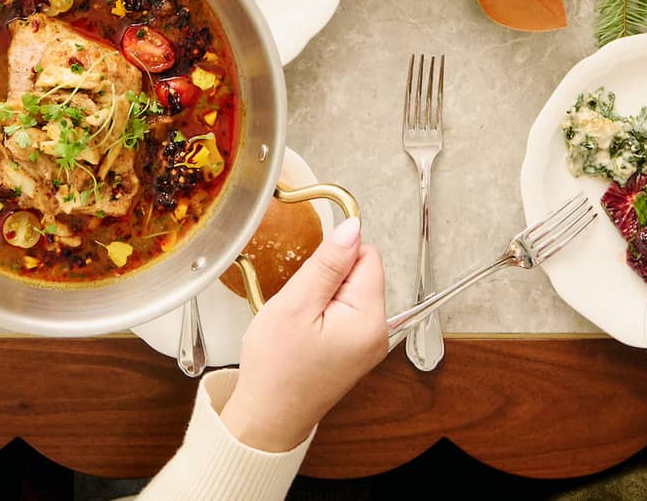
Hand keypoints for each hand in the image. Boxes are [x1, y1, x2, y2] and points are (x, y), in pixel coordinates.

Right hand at [219, 217, 389, 452]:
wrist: (268, 419)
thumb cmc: (277, 369)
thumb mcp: (296, 304)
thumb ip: (328, 262)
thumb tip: (352, 226)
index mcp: (370, 319)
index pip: (367, 255)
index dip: (335, 253)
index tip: (310, 269)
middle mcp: (378, 332)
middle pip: (360, 272)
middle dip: (327, 276)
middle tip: (300, 303)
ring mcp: (368, 343)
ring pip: (348, 289)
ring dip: (322, 293)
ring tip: (300, 319)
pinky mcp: (355, 349)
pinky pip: (342, 309)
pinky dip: (322, 310)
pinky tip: (303, 329)